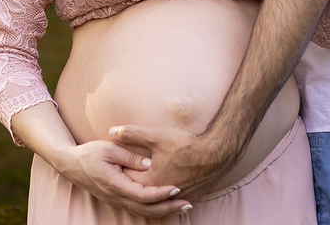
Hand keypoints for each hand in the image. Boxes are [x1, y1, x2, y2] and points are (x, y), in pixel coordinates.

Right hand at [56, 138, 191, 216]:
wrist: (71, 165)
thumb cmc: (90, 154)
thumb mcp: (110, 149)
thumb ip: (131, 157)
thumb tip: (152, 162)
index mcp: (115, 184)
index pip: (142, 194)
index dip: (161, 193)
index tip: (176, 187)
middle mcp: (116, 197)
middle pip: (146, 208)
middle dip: (168, 207)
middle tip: (188, 203)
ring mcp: (116, 200)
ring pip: (143, 212)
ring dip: (164, 210)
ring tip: (183, 206)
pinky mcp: (117, 199)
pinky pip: (138, 209)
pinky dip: (154, 209)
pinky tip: (167, 205)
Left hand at [109, 124, 238, 201]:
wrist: (217, 153)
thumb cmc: (186, 145)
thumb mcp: (157, 136)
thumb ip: (133, 134)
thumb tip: (112, 131)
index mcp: (150, 182)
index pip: (128, 179)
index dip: (123, 169)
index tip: (118, 161)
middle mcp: (161, 194)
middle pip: (141, 190)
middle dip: (135, 180)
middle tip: (129, 169)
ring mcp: (177, 197)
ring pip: (158, 197)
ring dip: (151, 189)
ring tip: (148, 177)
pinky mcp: (190, 197)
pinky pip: (173, 199)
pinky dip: (167, 193)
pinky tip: (167, 183)